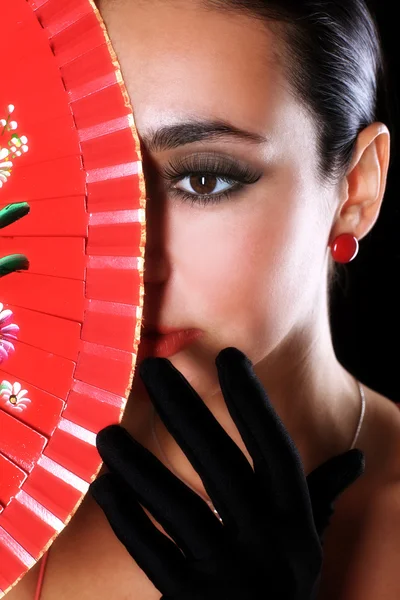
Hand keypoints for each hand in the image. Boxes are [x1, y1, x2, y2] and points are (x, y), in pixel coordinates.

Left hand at [90, 347, 364, 598]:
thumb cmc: (284, 582)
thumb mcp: (309, 541)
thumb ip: (322, 497)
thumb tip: (356, 460)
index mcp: (296, 522)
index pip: (276, 450)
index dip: (253, 402)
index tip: (229, 356)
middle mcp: (266, 545)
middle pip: (220, 466)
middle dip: (185, 411)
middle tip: (151, 367)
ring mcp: (227, 576)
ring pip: (178, 508)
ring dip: (139, 466)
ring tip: (107, 432)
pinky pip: (152, 554)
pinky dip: (128, 519)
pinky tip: (104, 486)